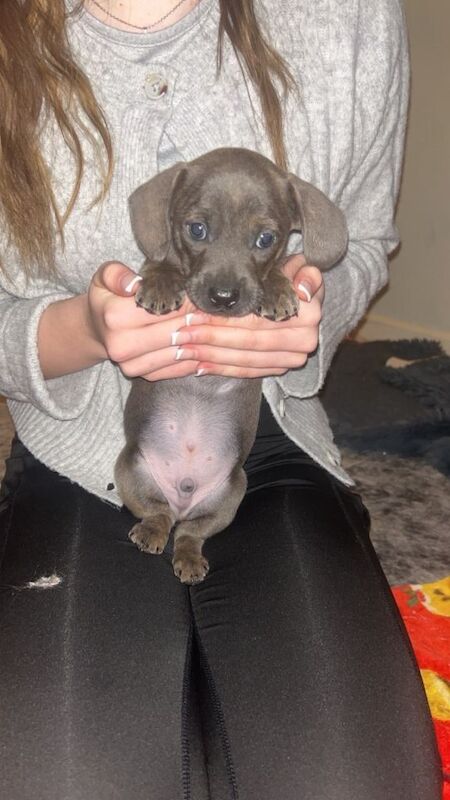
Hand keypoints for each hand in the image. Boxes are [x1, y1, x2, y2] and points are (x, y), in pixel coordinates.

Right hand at [87, 261, 204, 379]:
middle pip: (174, 332)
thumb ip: (117, 274)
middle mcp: (121, 344)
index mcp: (114, 315)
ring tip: (213, 328)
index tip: (201, 297)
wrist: (96, 329)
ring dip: (199, 341)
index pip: (163, 308)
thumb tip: (134, 285)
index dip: (186, 302)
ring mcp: (130, 364)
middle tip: (214, 313)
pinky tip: (204, 348)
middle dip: (197, 321)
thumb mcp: (105, 278)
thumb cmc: (107, 298)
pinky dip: (193, 359)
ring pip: (177, 352)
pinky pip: (175, 370)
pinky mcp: (141, 376)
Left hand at [146, 255, 324, 379]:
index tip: (191, 316)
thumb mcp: (301, 269)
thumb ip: (305, 273)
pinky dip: (222, 369)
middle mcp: (305, 341)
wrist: (303, 304)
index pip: (257, 320)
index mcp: (309, 314)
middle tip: (179, 335)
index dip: (223, 320)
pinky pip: (248, 372)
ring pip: (245, 360)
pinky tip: (199, 366)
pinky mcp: (281, 370)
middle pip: (248, 342)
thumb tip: (302, 290)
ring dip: (211, 356)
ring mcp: (294, 359)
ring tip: (182, 350)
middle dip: (210, 339)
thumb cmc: (292, 279)